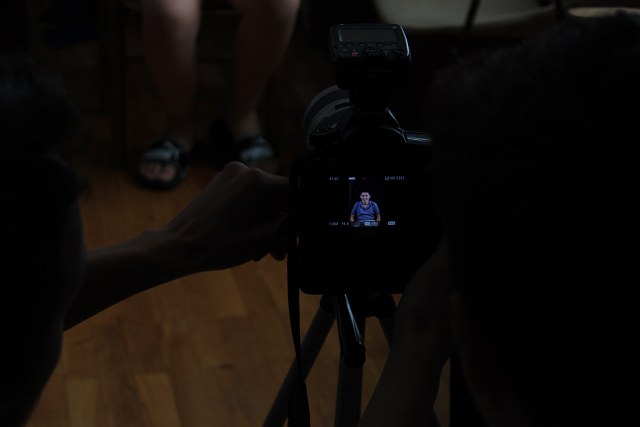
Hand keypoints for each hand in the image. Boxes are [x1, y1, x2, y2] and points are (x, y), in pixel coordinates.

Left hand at [165, 161, 290, 270]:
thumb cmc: (220, 244)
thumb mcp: (264, 237)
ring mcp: (229, 175)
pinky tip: (252, 238)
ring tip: (267, 250)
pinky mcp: (219, 184)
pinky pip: (246, 197)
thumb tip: (302, 218)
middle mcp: (244, 170)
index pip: (294, 191)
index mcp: (258, 179)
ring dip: (267, 221)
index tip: (300, 233)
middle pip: (277, 195)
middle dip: (281, 222)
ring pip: (261, 198)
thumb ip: (290, 224)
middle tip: (282, 249)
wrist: (180, 246)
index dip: (301, 213)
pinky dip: (252, 215)